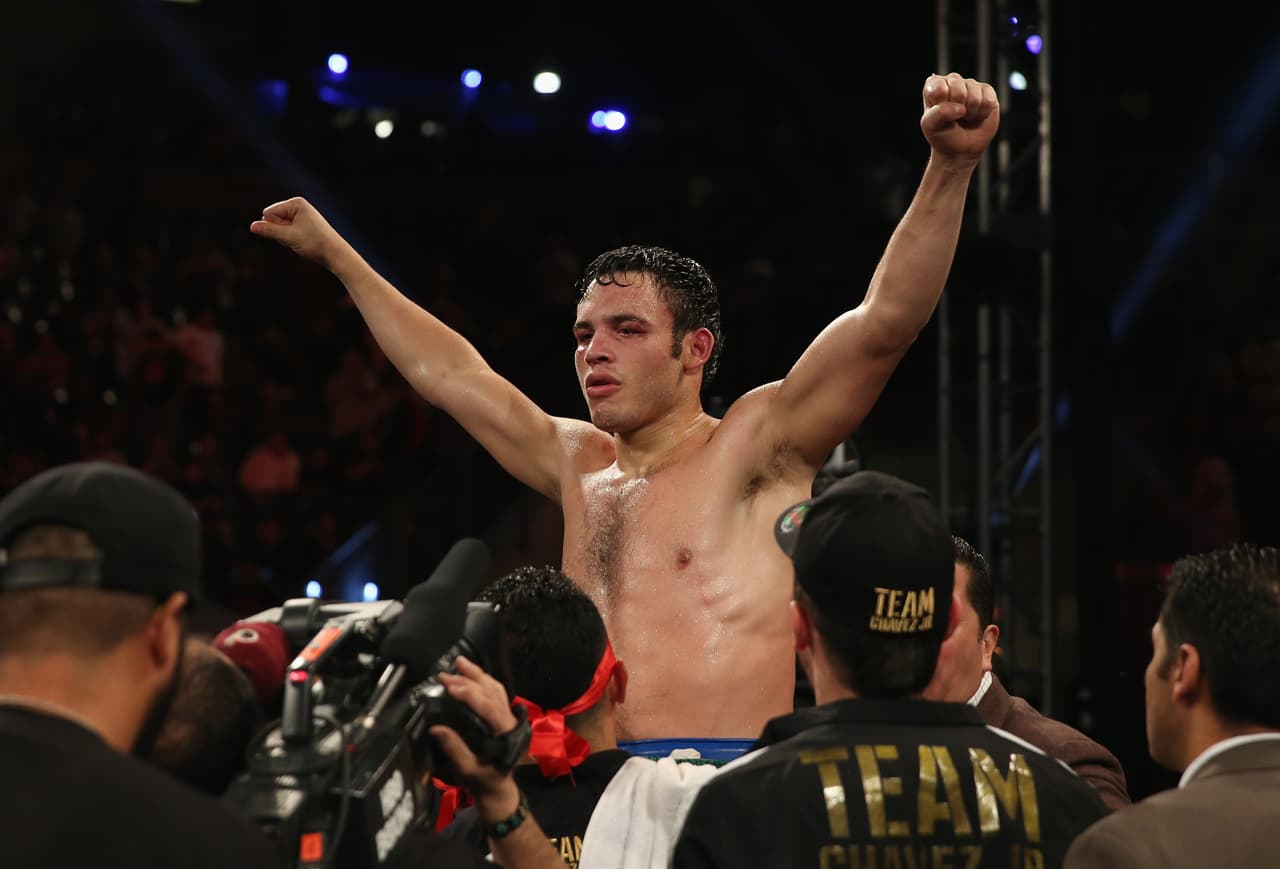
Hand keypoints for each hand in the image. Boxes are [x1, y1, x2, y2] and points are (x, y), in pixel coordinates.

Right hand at [249, 197, 345, 269]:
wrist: (335, 253)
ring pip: (278, 227)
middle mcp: (297, 205)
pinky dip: (290, 239)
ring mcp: (299, 215)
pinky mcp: (301, 224)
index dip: (276, 227)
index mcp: (295, 202)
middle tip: (298, 238)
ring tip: (302, 241)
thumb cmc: (314, 243)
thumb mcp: (289, 237)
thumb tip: (251, 226)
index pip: (268, 213)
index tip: (295, 233)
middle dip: (280, 232)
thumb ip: (269, 230)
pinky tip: (302, 242)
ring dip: (285, 237)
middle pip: (272, 219)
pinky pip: (285, 232)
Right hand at [429, 656, 520, 817]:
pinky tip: (472, 674)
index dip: (468, 693)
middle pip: (491, 692)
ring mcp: (509, 716)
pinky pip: (496, 692)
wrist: (498, 789)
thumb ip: (454, 749)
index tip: (449, 686)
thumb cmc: (484, 782)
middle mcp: (510, 720)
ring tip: (460, 663)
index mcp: (504, 733)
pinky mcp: (504, 716)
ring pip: (495, 688)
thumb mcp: (467, 770)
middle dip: (468, 680)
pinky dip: (483, 680)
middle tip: (445, 675)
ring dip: (477, 674)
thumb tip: (436, 728)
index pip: (488, 705)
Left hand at [920, 73, 999, 166]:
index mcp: (934, 85)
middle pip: (959, 91)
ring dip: (970, 113)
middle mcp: (953, 80)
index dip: (942, 105)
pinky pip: (988, 101)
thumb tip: (960, 108)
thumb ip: (939, 114)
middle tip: (955, 118)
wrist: (960, 149)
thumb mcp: (931, 126)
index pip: (939, 88)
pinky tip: (976, 115)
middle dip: (958, 110)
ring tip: (965, 117)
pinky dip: (983, 113)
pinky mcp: (987, 92)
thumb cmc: (942, 134)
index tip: (939, 114)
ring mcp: (971, 84)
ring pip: (975, 97)